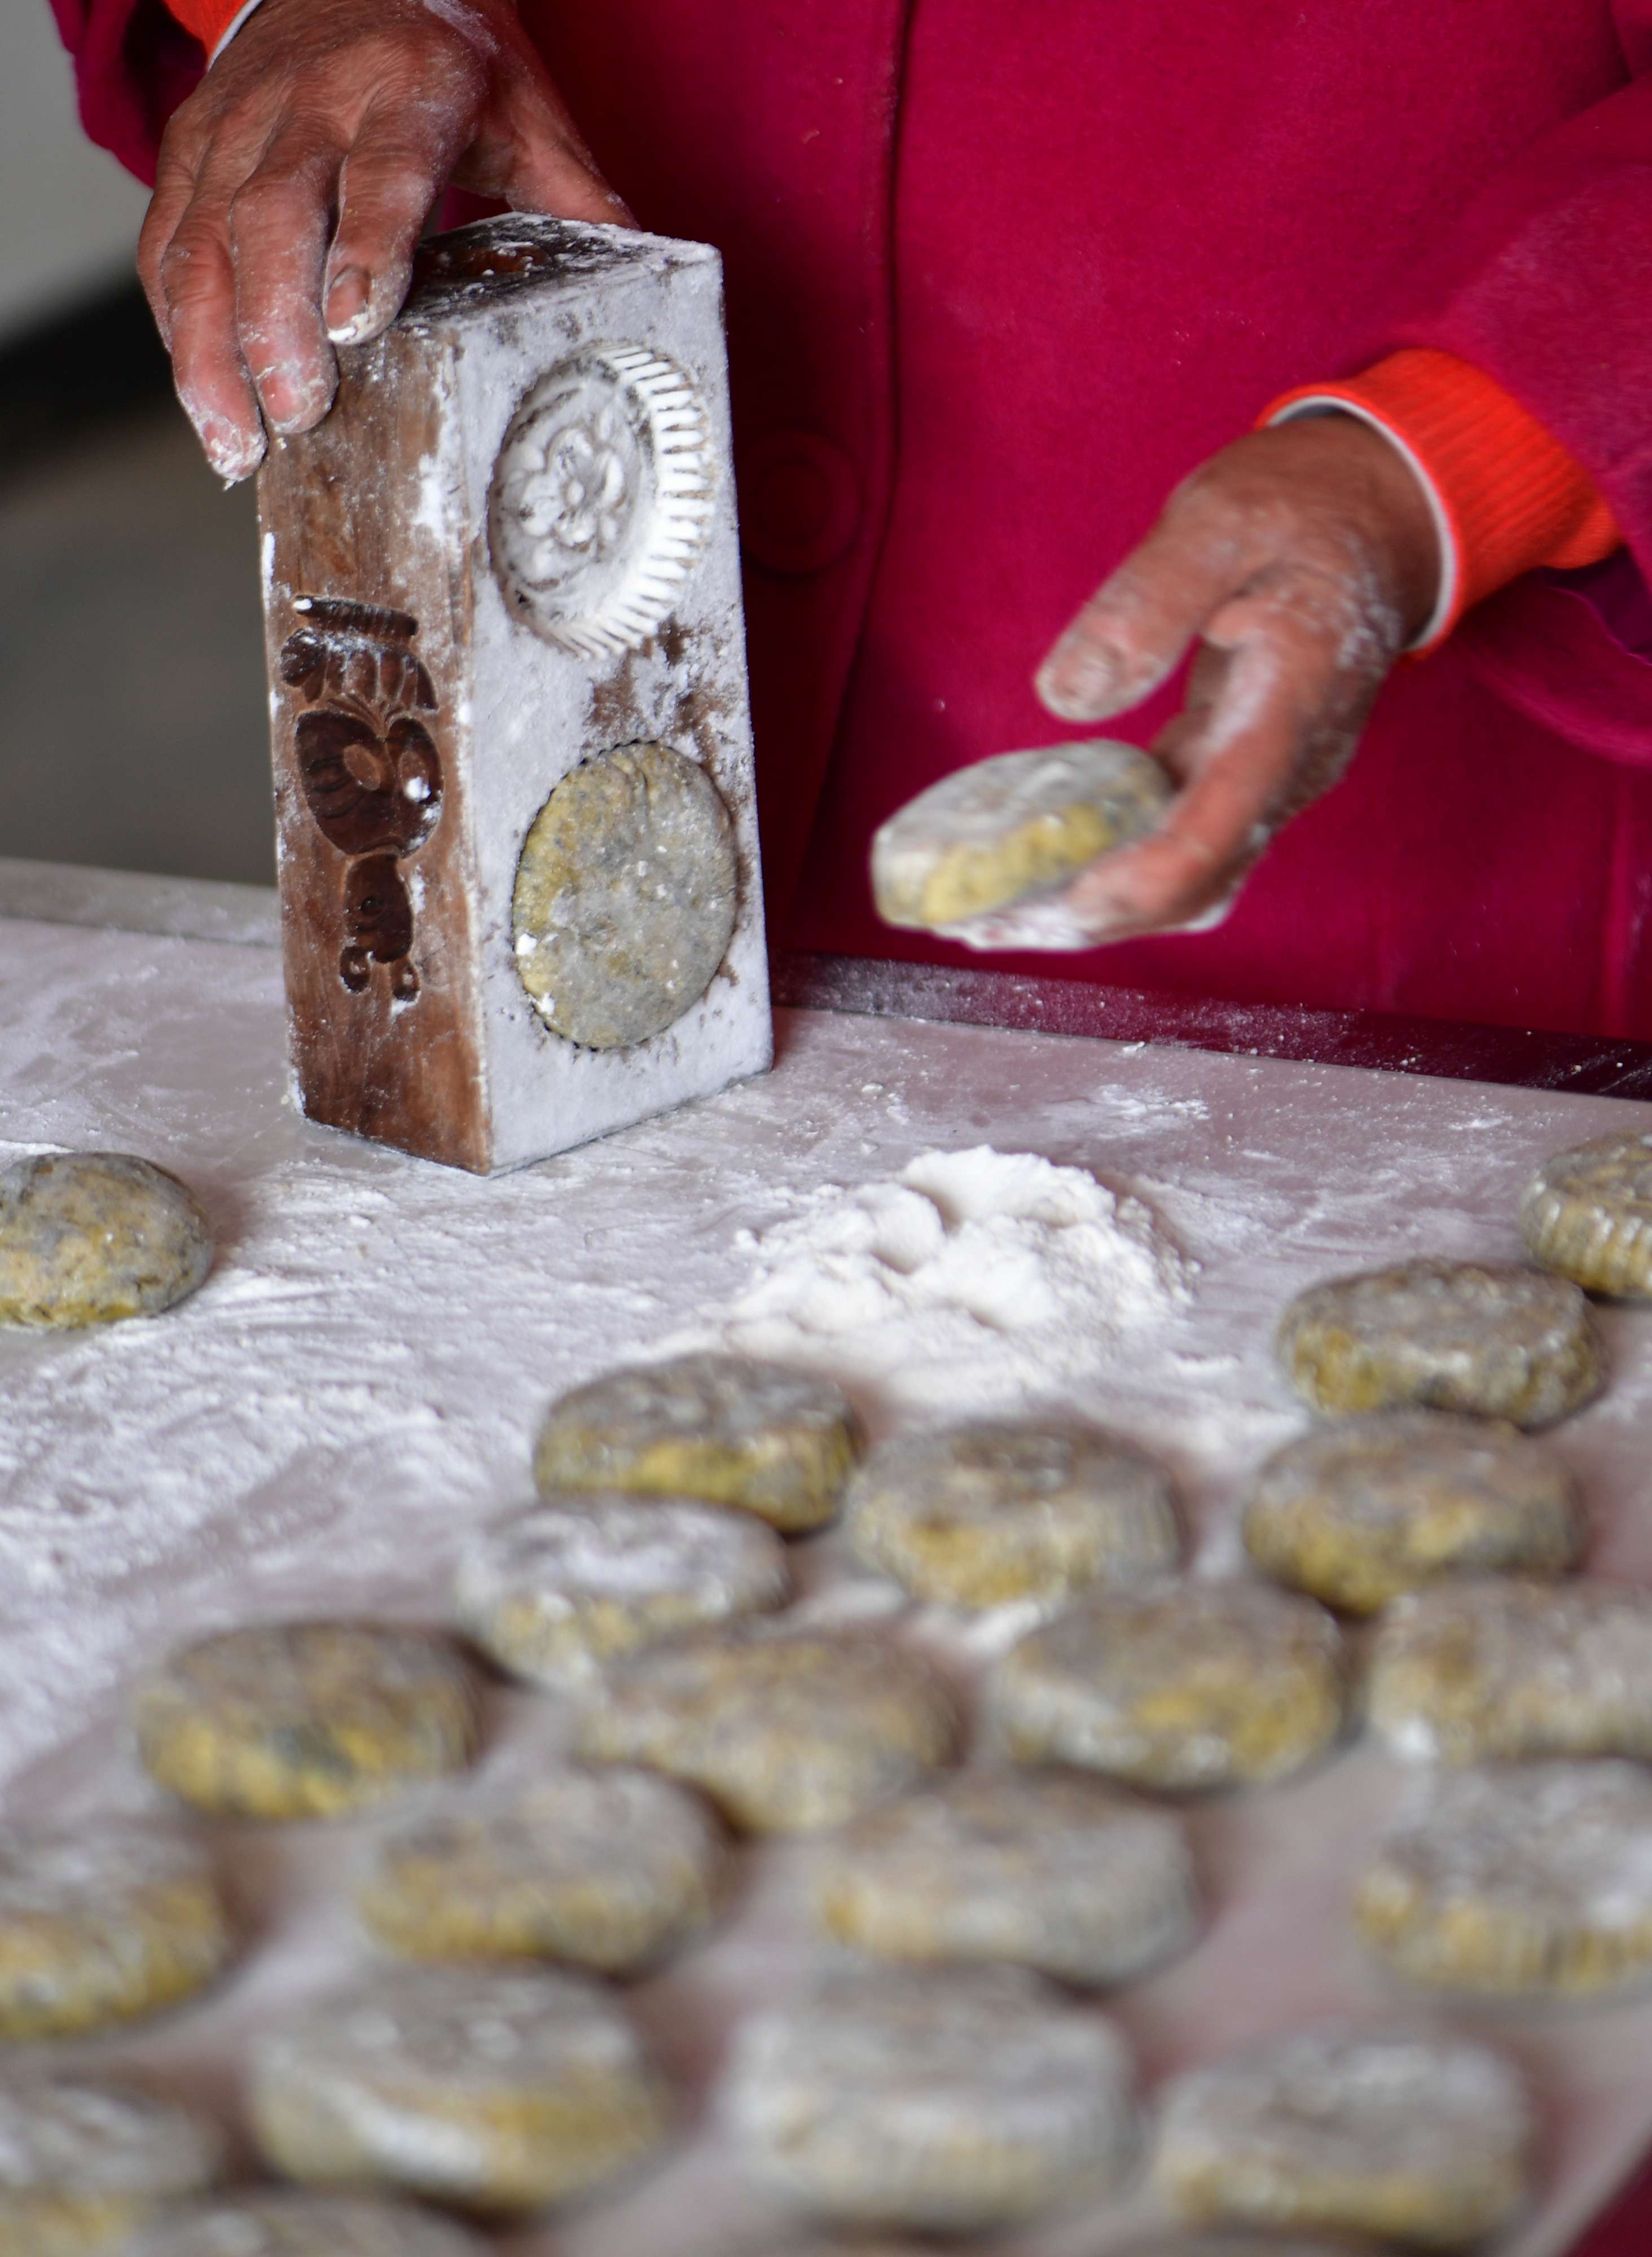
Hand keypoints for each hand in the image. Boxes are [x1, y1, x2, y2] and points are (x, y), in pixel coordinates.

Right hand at [138, 0, 631, 481]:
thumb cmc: (449, 62)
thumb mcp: (527, 114)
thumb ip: (578, 201)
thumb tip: (646, 284)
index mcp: (405, 89)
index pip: (382, 174)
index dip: (364, 248)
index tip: (355, 326)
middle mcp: (310, 100)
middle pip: (275, 215)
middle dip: (277, 324)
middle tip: (298, 415)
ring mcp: (240, 121)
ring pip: (205, 236)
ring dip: (211, 347)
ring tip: (235, 438)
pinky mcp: (192, 143)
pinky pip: (168, 238)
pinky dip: (176, 322)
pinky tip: (202, 395)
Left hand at [1026, 414, 1441, 945]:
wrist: (1379, 512)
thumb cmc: (1305, 504)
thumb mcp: (1222, 518)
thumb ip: (1148, 600)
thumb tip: (1068, 694)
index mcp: (1290, 709)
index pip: (1218, 831)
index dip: (1137, 881)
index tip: (1054, 898)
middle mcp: (1288, 768)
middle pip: (1197, 884)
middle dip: (1094, 916)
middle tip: (984, 921)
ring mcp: (1267, 778)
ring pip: (1187, 879)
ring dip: (1095, 904)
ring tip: (993, 912)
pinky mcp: (1238, 771)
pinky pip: (1176, 842)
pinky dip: (1110, 861)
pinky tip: (1039, 857)